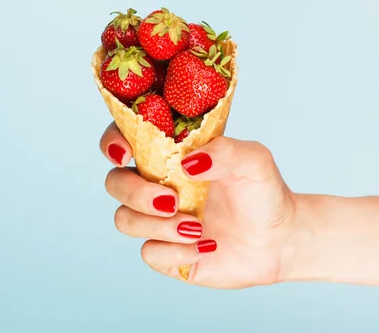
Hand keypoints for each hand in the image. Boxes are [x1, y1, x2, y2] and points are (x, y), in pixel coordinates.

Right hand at [100, 122, 296, 288]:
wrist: (279, 239)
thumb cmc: (262, 190)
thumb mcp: (253, 160)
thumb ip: (224, 151)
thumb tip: (187, 164)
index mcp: (170, 154)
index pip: (124, 139)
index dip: (113, 143)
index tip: (126, 154)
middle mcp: (157, 184)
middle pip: (115, 183)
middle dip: (135, 192)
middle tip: (172, 200)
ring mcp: (159, 220)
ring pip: (124, 219)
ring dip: (157, 225)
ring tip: (196, 227)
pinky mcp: (166, 252)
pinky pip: (149, 253)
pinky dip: (176, 250)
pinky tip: (206, 246)